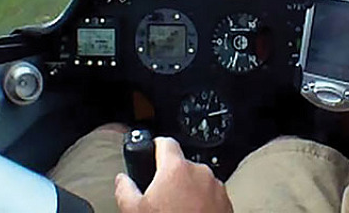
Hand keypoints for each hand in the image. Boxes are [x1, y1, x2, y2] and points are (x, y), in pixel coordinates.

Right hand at [115, 137, 232, 212]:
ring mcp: (216, 187)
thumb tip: (122, 180)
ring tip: (178, 210)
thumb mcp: (135, 210)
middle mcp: (200, 172)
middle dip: (171, 177)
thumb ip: (125, 189)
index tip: (152, 152)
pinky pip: (211, 195)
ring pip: (197, 180)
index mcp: (176, 168)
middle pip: (181, 165)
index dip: (156, 146)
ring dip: (188, 190)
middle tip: (161, 196)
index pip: (165, 142)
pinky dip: (202, 202)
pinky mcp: (226, 202)